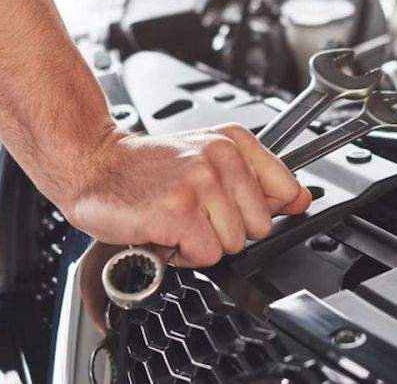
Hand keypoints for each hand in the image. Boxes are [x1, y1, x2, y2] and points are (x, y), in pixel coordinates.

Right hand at [60, 123, 311, 267]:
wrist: (94, 164)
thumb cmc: (146, 167)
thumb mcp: (207, 158)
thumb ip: (258, 178)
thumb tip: (302, 198)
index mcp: (233, 142)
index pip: (285, 190)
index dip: (259, 210)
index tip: (234, 208)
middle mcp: (221, 157)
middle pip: (260, 226)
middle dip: (226, 230)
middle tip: (193, 213)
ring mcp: (201, 182)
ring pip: (233, 245)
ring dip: (201, 243)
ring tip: (176, 220)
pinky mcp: (180, 211)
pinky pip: (206, 256)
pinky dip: (182, 254)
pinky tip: (164, 231)